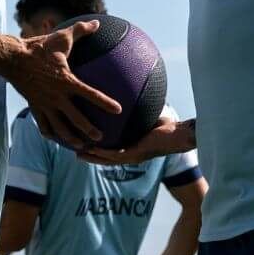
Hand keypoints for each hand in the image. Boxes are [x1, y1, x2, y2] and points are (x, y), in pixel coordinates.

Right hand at [7, 19, 120, 147]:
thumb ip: (81, 30)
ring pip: (59, 127)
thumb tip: (97, 23)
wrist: (12, 59)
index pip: (90, 94)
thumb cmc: (38, 47)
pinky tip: (56, 140)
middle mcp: (57, 96)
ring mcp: (45, 104)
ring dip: (71, 138)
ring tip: (81, 146)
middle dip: (89, 131)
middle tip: (100, 138)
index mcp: (67, 81)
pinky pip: (43, 124)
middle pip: (76, 119)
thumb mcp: (61, 37)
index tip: (118, 110)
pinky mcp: (34, 107)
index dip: (105, 102)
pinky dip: (50, 133)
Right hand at [80, 113, 194, 165]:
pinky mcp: (136, 154)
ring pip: (106, 159)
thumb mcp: (145, 117)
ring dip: (92, 157)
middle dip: (90, 157)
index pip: (110, 151)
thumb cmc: (167, 126)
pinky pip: (115, 155)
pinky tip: (92, 149)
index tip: (84, 143)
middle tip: (75, 152)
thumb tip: (130, 94)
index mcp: (131, 148)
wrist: (179, 134)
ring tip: (78, 153)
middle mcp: (130, 155)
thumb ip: (135, 111)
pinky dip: (102, 153)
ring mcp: (132, 156)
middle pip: (104, 159)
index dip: (97, 151)